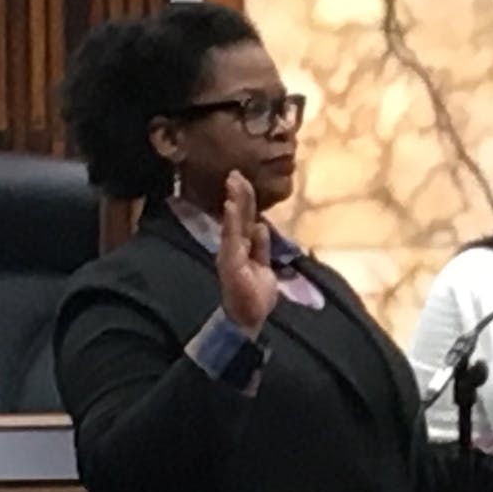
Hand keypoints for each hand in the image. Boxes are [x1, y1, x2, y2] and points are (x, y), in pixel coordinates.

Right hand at [216, 171, 277, 337]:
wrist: (248, 319)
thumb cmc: (255, 296)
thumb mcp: (263, 266)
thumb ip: (261, 248)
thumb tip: (262, 227)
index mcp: (243, 248)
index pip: (246, 219)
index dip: (245, 200)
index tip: (242, 179)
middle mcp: (234, 247)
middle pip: (239, 216)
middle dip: (239, 194)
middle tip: (236, 172)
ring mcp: (231, 253)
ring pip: (234, 223)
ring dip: (234, 201)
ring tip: (234, 181)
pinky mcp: (231, 262)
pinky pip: (231, 238)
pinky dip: (230, 222)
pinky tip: (229, 206)